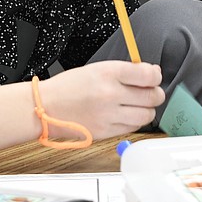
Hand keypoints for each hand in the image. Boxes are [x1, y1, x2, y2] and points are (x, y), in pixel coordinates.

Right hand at [41, 61, 162, 138]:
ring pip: (146, 115)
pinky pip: (133, 128)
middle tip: (150, 91)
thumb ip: (125, 71)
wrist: (46, 107)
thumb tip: (151, 74)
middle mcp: (111, 95)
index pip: (148, 75)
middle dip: (155, 93)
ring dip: (147, 109)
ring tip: (138, 104)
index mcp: (108, 74)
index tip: (153, 76)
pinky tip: (125, 114)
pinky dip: (134, 121)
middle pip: (152, 97)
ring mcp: (109, 115)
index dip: (156, 75)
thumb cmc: (69, 86)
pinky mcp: (106, 132)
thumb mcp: (97, 68)